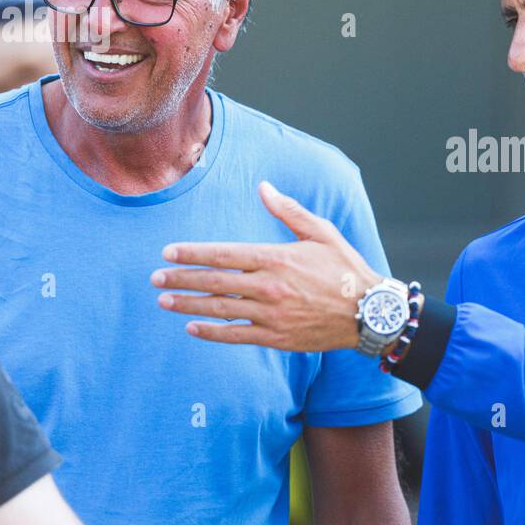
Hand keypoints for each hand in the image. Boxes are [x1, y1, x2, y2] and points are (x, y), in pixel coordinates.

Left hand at [151, 181, 381, 350]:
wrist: (369, 313)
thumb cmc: (347, 269)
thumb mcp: (322, 233)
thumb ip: (288, 211)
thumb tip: (263, 188)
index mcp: (277, 258)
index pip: (223, 254)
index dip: (192, 253)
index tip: (168, 251)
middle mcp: (269, 287)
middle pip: (214, 282)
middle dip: (181, 278)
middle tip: (155, 278)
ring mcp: (271, 315)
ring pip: (220, 309)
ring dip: (188, 305)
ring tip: (164, 301)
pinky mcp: (276, 337)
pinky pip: (236, 335)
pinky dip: (211, 332)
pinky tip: (192, 328)